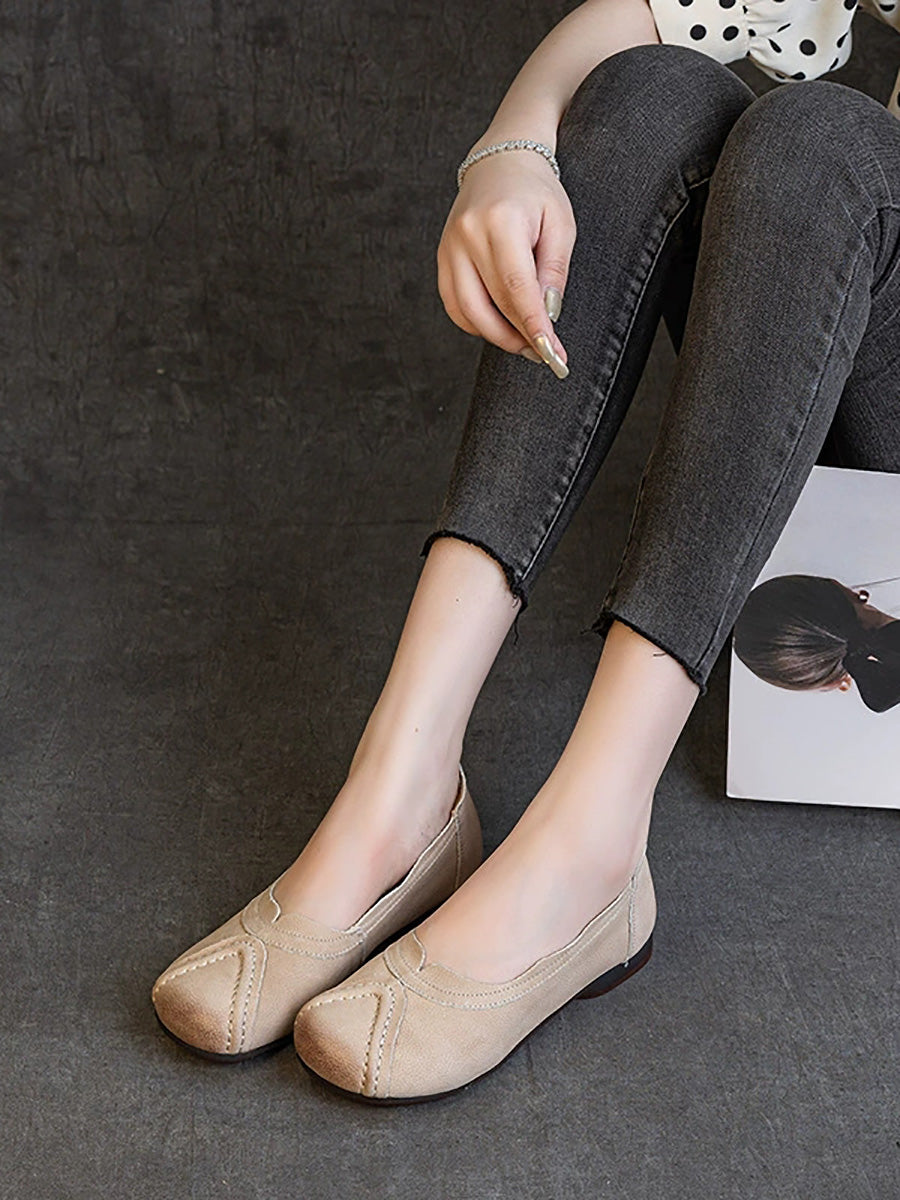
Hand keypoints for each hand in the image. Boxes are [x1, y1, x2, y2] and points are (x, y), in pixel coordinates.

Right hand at [436, 149, 574, 377]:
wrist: (499, 163)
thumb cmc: (536, 193)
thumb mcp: (560, 226)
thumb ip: (554, 272)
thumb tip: (547, 317)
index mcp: (501, 222)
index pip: (517, 289)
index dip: (533, 327)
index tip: (552, 353)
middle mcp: (468, 235)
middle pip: (492, 305)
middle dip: (519, 336)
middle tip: (543, 352)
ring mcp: (449, 247)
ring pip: (468, 311)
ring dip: (497, 335)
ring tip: (523, 341)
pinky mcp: (442, 258)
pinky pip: (455, 305)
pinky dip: (476, 323)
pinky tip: (498, 324)